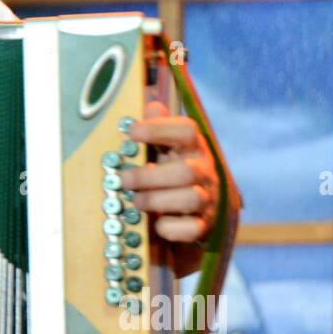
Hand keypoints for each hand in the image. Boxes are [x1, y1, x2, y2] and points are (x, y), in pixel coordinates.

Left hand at [118, 101, 219, 273]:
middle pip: (185, 171)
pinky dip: (171, 228)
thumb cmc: (175, 172)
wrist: (204, 211)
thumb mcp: (169, 148)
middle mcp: (205, 172)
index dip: (159, 128)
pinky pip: (191, 229)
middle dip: (150, 176)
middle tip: (123, 180)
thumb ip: (160, 128)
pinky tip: (156, 223)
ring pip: (190, 199)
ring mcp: (209, 199)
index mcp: (194, 148)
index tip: (131, 131)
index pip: (186, 130)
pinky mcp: (205, 226)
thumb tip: (150, 105)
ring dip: (156, 200)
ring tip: (136, 201)